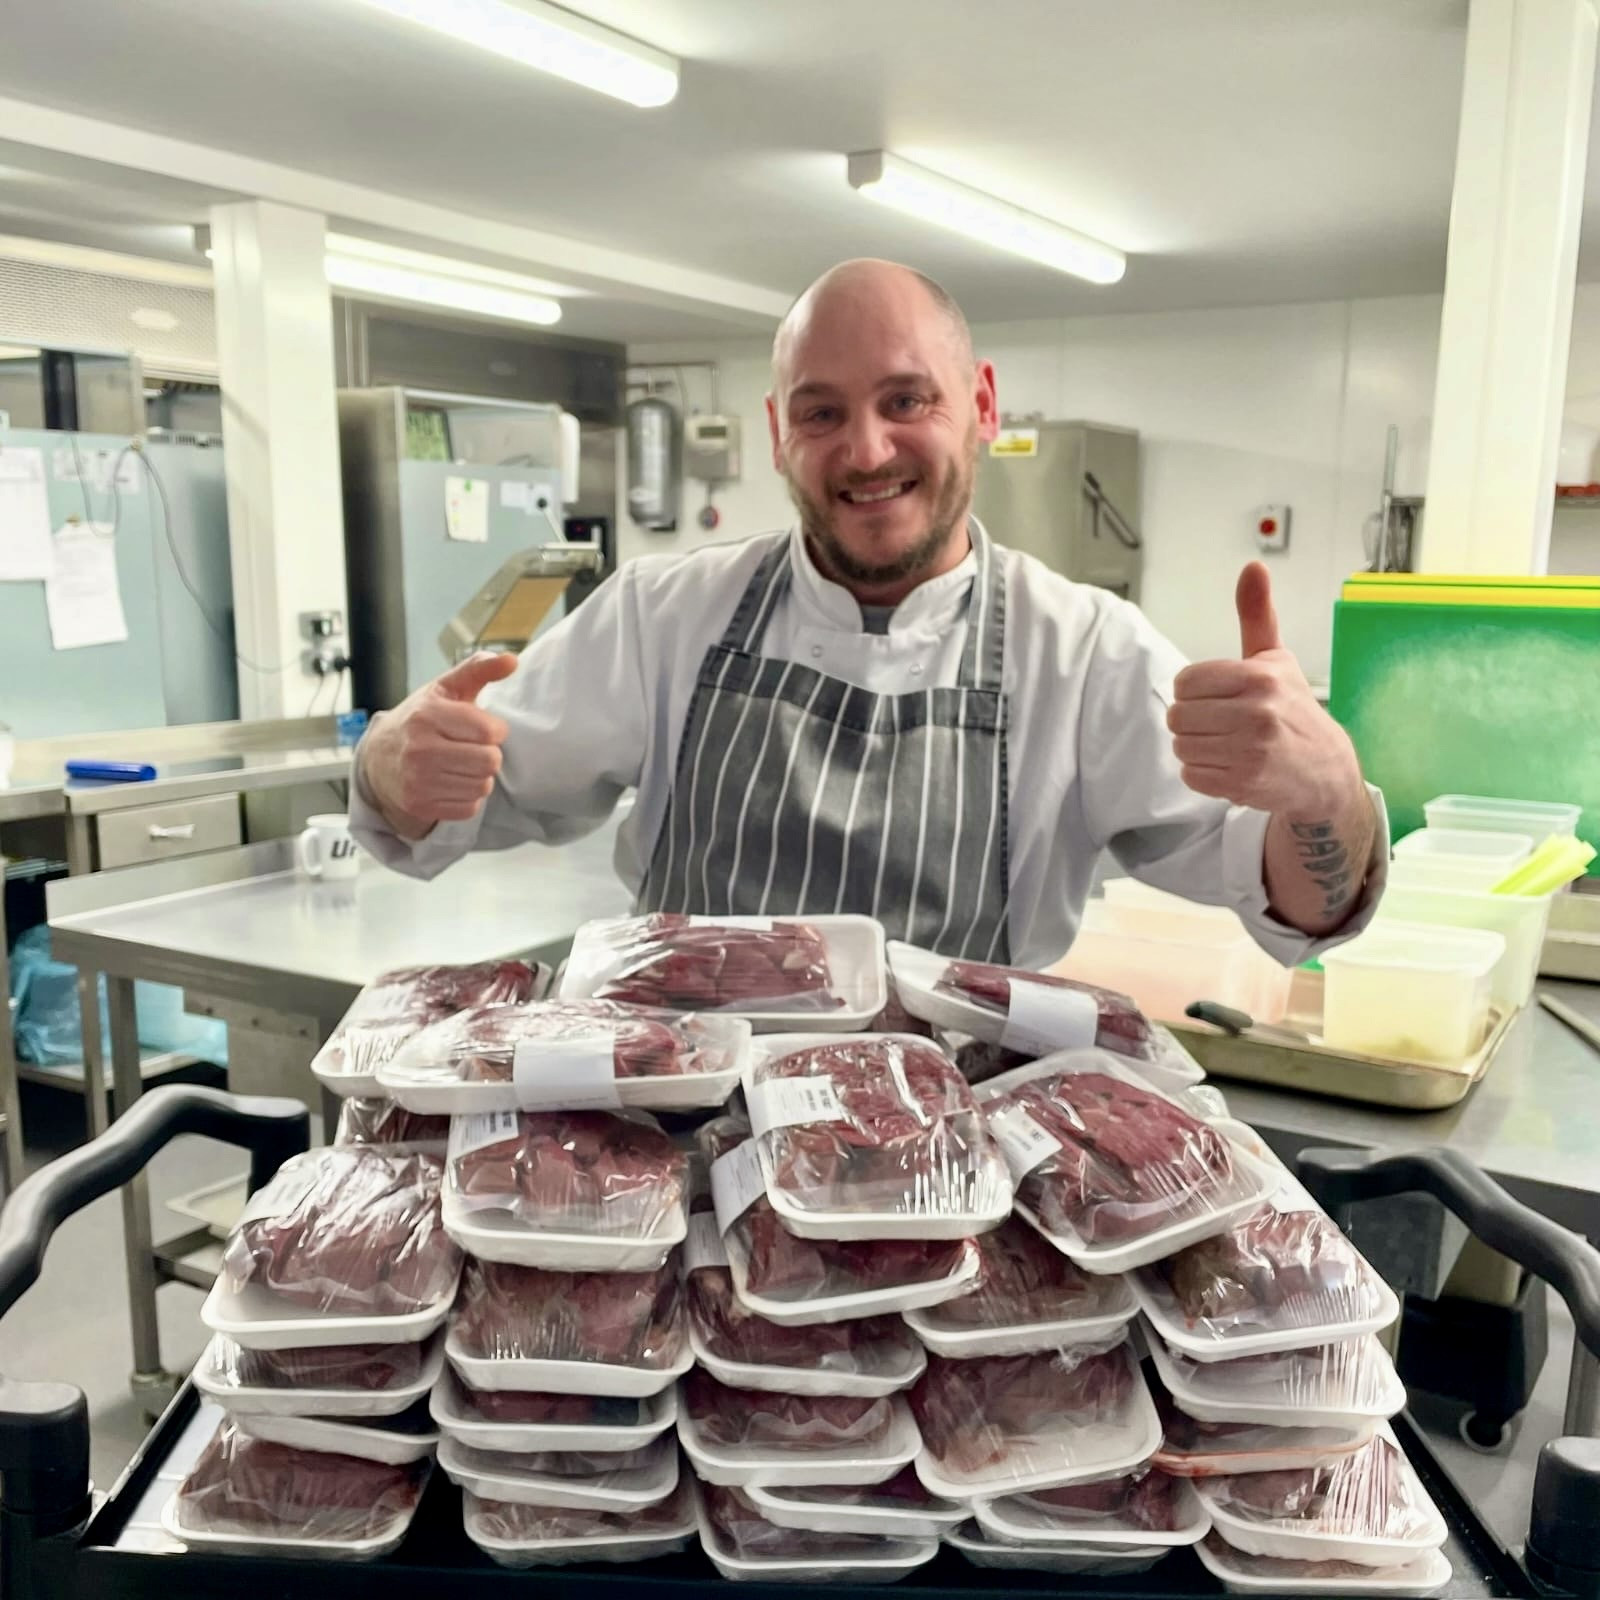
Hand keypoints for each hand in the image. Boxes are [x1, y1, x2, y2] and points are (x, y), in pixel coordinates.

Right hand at [359, 652, 517, 837]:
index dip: (495, 730)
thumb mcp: (445, 688)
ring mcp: (418, 781)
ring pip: (483, 786)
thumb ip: (479, 669)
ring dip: (479, 776)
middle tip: (472, 748)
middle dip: (489, 754)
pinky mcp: (420, 805)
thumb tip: (512, 661)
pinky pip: (470, 807)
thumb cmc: (420, 719)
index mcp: (427, 715)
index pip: (489, 730)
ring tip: (461, 764)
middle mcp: (420, 749)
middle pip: (490, 761)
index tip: (483, 728)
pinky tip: (452, 782)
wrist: (377, 759)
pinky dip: (468, 796)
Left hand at [1166, 563, 1360, 818]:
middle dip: (1194, 720)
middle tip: (1222, 724)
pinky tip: (1230, 765)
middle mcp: (1257, 713)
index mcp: (1260, 677)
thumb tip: (1253, 566)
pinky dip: (1203, 774)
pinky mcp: (1244, 784)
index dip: (1195, 691)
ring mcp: (1251, 751)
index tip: (1219, 697)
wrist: (1325, 770)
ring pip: (1182, 746)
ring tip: (1227, 745)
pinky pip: (1191, 775)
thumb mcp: (1275, 659)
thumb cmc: (1292, 709)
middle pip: (1179, 715)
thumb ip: (1257, 615)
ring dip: (1197, 748)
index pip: (1186, 681)